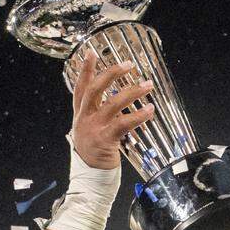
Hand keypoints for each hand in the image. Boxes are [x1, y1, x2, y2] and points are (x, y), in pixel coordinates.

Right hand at [69, 50, 154, 168]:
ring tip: (148, 84)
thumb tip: (116, 98)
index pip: (80, 87)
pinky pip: (123, 124)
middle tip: (128, 64)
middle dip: (111, 73)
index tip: (91, 52)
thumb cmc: (95, 153)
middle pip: (95, 89)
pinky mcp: (104, 140)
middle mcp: (84, 119)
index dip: (85, 69)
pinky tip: (150, 110)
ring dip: (132, 92)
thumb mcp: (90, 130)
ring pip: (112, 104)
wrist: (90, 177)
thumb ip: (98, 114)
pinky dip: (138, 115)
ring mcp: (93, 129)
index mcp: (80, 115)